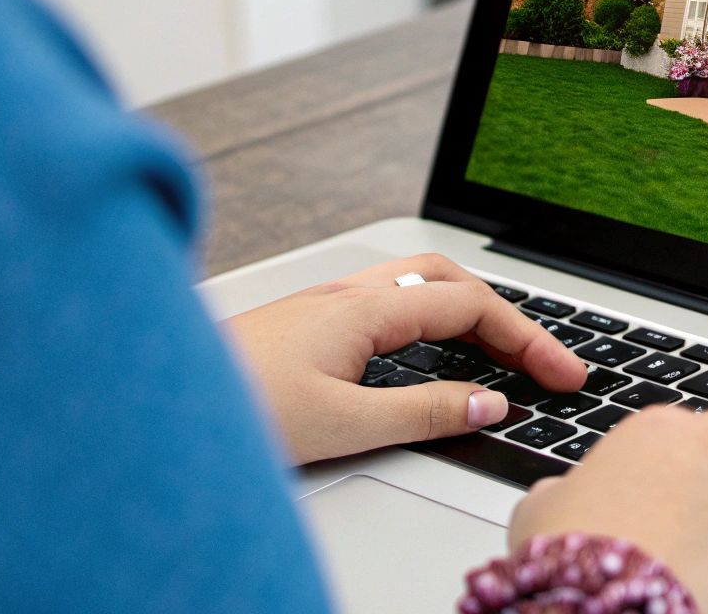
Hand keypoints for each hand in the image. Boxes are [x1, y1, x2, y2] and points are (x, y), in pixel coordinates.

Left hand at [223, 253, 586, 463]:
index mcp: (364, 310)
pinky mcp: (302, 326)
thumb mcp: (343, 425)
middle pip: (450, 281)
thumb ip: (423, 413)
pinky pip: (386, 304)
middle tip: (540, 360)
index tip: (563, 373)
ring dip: (467, 309)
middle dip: (505, 315)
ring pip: (415, 287)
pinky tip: (424, 353)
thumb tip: (489, 404)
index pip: (471, 307)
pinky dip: (428, 319)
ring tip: (498, 350)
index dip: (528, 340)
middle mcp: (345, 296)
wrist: (144, 404)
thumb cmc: (229, 409)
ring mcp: (321, 306)